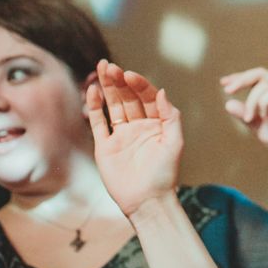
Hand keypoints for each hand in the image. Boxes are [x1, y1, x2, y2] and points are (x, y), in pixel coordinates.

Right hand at [87, 60, 182, 216]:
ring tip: (101, 69)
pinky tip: (92, 91)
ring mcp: (121, 135)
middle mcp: (139, 126)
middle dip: (120, 81)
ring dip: (107, 88)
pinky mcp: (105, 146)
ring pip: (113, 106)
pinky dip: (94, 107)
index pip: (147, 97)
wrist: (147, 201)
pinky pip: (98, 123)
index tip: (130, 75)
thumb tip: (162, 91)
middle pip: (128, 98)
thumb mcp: (174, 142)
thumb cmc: (165, 173)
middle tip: (110, 66)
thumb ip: (170, 116)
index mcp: (157, 123)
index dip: (139, 85)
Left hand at [221, 68, 267, 161]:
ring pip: (266, 84)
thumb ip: (245, 116)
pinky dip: (264, 102)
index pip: (256, 77)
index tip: (223, 83)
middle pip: (260, 73)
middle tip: (229, 91)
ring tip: (250, 117)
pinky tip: (263, 116)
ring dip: (252, 100)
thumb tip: (227, 103)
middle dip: (242, 79)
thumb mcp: (257, 127)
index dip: (239, 77)